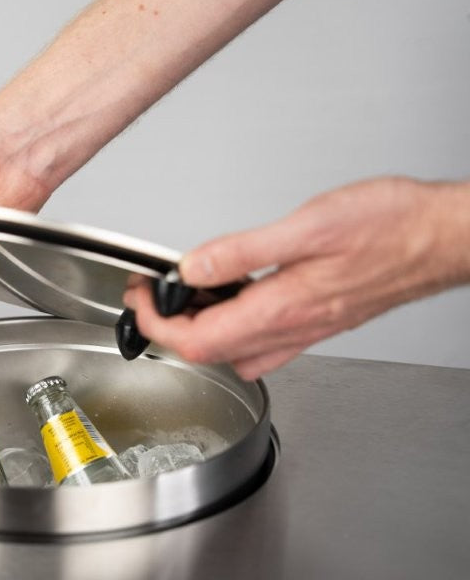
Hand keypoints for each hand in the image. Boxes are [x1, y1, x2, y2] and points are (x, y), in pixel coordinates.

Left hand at [125, 177, 469, 379]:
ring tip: (186, 294)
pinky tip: (236, 297)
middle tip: (153, 293)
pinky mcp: (318, 321)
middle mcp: (291, 329)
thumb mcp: (307, 226)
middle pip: (209, 352)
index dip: (155, 323)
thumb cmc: (392, 227)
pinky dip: (234, 327)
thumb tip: (192, 268)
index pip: (195, 340)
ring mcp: (305, 330)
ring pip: (234, 352)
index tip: (140, 296)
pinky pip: (263, 342)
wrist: (442, 237)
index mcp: (280, 309)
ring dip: (200, 331)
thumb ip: (242, 250)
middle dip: (168, 327)